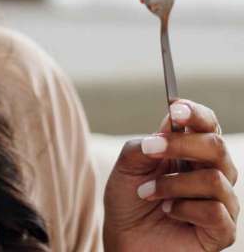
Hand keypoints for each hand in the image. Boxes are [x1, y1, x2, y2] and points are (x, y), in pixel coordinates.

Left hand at [103, 99, 238, 250]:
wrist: (125, 240)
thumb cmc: (130, 200)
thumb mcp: (127, 167)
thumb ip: (144, 145)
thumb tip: (167, 128)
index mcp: (192, 152)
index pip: (207, 124)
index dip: (195, 113)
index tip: (174, 109)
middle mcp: (213, 173)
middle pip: (216, 146)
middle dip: (180, 144)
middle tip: (150, 149)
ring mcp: (221, 202)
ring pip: (214, 178)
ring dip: (172, 184)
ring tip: (147, 192)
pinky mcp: (222, 231)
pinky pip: (215, 212)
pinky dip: (184, 208)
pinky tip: (169, 211)